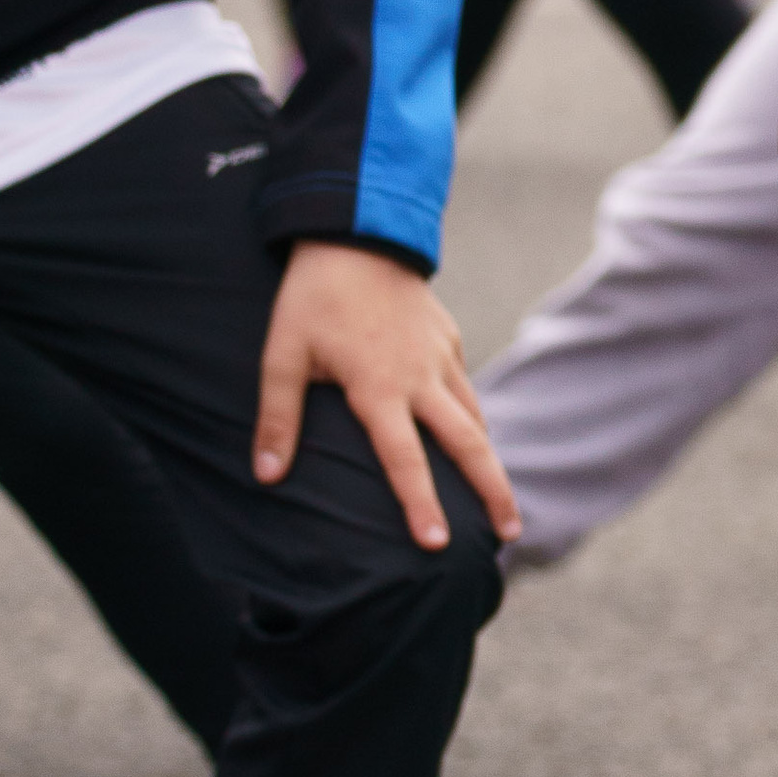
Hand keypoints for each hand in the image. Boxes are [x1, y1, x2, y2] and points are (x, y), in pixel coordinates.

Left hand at [255, 242, 520, 549]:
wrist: (355, 234)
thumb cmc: (312, 298)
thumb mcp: (282, 355)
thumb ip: (278, 419)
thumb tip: (267, 477)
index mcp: (379, 387)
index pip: (404, 458)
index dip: (420, 503)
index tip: (435, 543)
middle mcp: (420, 377)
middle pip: (468, 444)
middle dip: (492, 492)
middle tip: (510, 534)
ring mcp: (440, 357)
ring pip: (475, 418)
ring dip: (489, 461)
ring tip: (501, 501)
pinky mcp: (449, 339)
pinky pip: (466, 388)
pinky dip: (474, 420)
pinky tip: (474, 439)